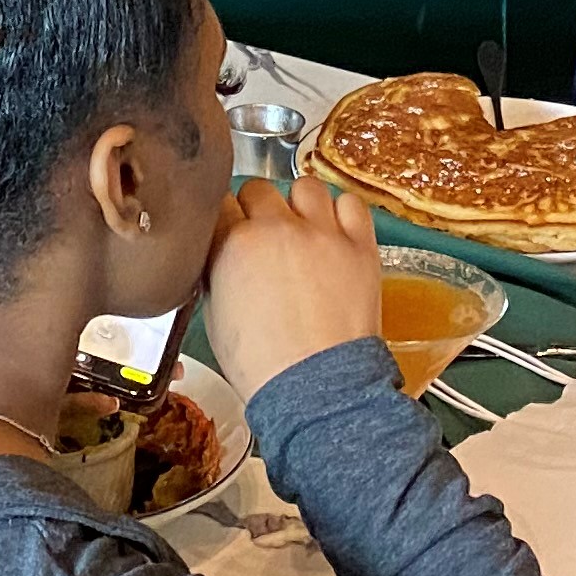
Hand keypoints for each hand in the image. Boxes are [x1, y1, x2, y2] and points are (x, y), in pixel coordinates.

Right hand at [201, 178, 386, 404]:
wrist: (316, 388)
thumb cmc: (262, 363)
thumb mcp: (215, 315)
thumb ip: (216, 270)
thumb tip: (223, 252)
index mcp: (233, 244)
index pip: (219, 203)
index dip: (223, 220)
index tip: (228, 232)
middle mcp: (277, 228)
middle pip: (259, 189)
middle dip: (256, 210)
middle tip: (264, 237)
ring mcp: (322, 233)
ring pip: (305, 187)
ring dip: (299, 204)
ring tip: (302, 229)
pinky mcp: (359, 245)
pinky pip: (351, 204)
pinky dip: (341, 213)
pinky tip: (334, 232)